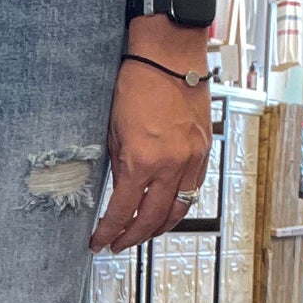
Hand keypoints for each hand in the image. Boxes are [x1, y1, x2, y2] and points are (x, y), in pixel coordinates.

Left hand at [90, 22, 212, 253]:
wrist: (170, 57)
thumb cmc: (137, 84)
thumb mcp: (113, 130)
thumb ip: (116, 166)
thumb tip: (114, 194)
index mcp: (140, 161)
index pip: (122, 212)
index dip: (108, 232)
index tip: (98, 242)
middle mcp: (170, 165)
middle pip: (152, 219)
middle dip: (132, 237)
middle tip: (117, 244)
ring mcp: (191, 160)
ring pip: (177, 210)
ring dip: (158, 228)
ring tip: (141, 234)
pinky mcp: (203, 152)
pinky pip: (193, 190)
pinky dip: (178, 206)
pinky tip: (165, 210)